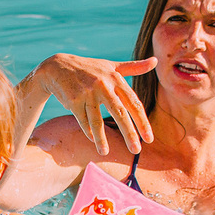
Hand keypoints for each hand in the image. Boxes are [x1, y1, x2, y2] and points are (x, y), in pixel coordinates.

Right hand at [29, 53, 156, 154]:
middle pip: (119, 112)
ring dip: (101, 139)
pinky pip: (82, 120)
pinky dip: (88, 131)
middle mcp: (103, 85)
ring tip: (105, 153)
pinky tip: (94, 141)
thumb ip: (134, 67)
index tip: (149, 139)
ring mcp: (87, 93)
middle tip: (136, 150)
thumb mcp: (111, 66)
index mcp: (116, 79)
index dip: (142, 122)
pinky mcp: (73, 100)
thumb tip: (156, 61)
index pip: (133, 103)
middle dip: (129, 133)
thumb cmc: (90, 68)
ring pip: (96, 120)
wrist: (58, 66)